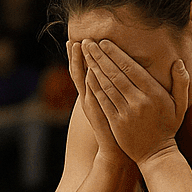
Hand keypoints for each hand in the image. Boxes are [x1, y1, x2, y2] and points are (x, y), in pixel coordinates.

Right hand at [68, 41, 126, 163]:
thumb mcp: (112, 104)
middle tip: (73, 40)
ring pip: (82, 82)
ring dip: (79, 64)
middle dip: (76, 57)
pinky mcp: (98, 115)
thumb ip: (111, 89)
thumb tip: (114, 73)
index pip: (84, 71)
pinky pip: (94, 96)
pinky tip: (90, 71)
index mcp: (93, 94)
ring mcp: (92, 106)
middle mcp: (89, 98)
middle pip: (79, 73)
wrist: (115, 151)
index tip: (78, 41)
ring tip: (77, 47)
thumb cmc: (118, 126)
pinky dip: (91, 84)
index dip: (80, 57)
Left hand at [81, 39, 190, 165]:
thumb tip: (178, 62)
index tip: (104, 42)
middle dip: (100, 56)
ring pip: (107, 86)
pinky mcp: (116, 123)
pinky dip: (94, 87)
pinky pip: (103, 101)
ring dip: (94, 68)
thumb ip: (181, 82)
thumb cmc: (168, 126)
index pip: (132, 68)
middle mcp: (140, 101)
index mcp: (155, 94)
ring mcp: (127, 113)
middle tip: (88, 42)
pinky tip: (86, 75)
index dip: (116, 54)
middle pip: (116, 74)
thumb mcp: (180, 104)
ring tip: (84, 54)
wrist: (157, 154)